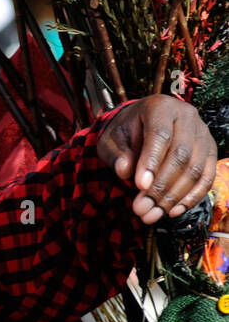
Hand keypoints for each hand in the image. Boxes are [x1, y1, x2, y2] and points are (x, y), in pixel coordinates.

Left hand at [97, 95, 217, 223]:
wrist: (142, 125)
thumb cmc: (125, 132)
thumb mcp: (111, 139)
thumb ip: (116, 154)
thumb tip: (124, 172)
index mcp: (160, 107)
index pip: (160, 135)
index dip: (151, 161)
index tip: (139, 186)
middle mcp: (187, 116)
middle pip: (181, 155)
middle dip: (161, 186)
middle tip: (141, 208)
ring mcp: (203, 134)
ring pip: (196, 169)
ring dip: (174, 196)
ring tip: (152, 214)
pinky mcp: (211, 151)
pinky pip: (207, 178)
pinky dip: (191, 197)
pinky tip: (172, 211)